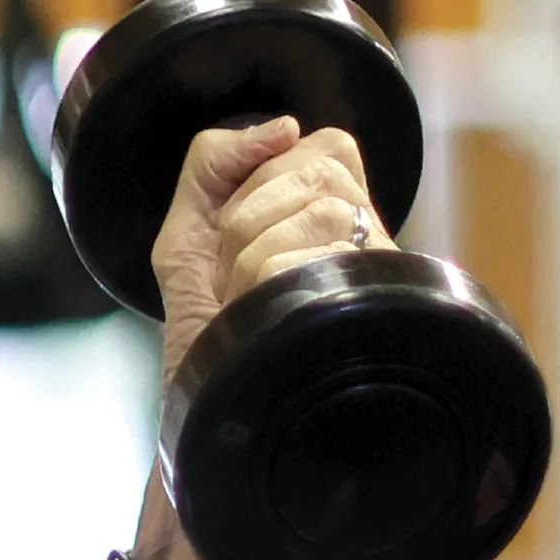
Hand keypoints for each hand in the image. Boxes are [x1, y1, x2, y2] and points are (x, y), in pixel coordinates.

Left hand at [132, 117, 396, 559]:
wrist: (211, 434)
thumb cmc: (206, 340)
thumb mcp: (185, 235)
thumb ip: (214, 162)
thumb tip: (284, 126)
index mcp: (338, 225)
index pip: (329, 143)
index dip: (269, 174)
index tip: (241, 232)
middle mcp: (370, 248)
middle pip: (315, 162)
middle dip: (245, 213)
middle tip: (239, 277)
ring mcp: (374, 280)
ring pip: (313, 202)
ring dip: (247, 251)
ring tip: (249, 302)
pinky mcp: (363, 312)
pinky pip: (306, 250)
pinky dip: (258, 277)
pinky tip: (261, 314)